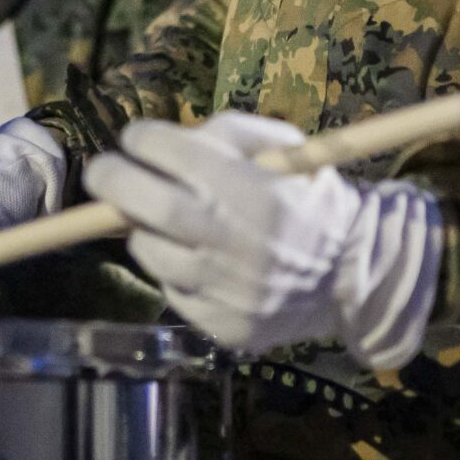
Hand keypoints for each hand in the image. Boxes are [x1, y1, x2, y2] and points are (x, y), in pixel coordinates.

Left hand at [86, 112, 441, 367]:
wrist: (355, 276)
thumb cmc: (313, 200)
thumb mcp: (285, 147)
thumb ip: (226, 134)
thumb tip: (161, 142)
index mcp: (252, 189)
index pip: (169, 153)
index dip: (142, 139)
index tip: (136, 139)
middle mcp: (234, 240)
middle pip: (143, 205)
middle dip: (111, 180)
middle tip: (104, 172)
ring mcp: (225, 289)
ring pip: (149, 252)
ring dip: (141, 229)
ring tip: (158, 218)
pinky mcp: (221, 325)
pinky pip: (173, 291)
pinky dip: (171, 269)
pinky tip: (194, 256)